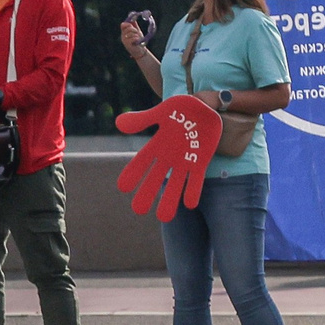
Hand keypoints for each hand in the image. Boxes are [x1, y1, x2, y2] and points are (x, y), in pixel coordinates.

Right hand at [113, 97, 220, 221]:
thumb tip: (119, 124)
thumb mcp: (162, 112)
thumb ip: (143, 119)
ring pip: (175, 183)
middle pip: (155, 178)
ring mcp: (185, 160)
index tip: (122, 187)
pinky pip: (195, 180)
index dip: (133, 173)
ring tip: (164, 218)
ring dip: (169, 199)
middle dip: (147, 193)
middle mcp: (169, 156)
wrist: (205, 107)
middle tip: (137, 210)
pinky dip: (192, 191)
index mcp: (157, 144)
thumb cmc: (181, 108)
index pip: (142, 162)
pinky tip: (189, 204)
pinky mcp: (200, 162)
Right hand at [120, 19, 147, 53]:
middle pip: (127, 28)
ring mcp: (124, 40)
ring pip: (130, 33)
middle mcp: (123, 36)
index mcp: (124, 32)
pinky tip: (137, 41)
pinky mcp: (127, 44)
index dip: (127, 23)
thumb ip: (134, 25)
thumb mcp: (137, 32)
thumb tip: (133, 18)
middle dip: (133, 29)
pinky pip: (132, 38)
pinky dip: (136, 39)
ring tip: (138, 38)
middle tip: (137, 32)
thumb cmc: (138, 41)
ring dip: (136, 35)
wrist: (140, 50)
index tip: (133, 24)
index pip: (122, 25)